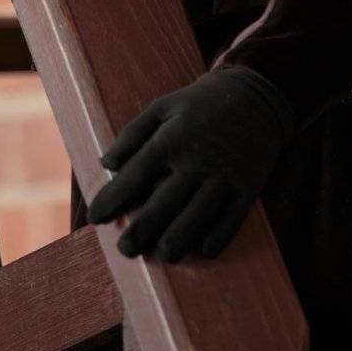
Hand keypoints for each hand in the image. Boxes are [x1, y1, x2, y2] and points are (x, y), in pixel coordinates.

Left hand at [86, 65, 295, 261]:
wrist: (256, 96)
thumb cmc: (201, 103)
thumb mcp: (164, 106)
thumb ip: (133, 134)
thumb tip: (105, 163)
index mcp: (173, 137)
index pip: (136, 174)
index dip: (112, 198)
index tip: (95, 218)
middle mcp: (197, 160)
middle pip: (164, 204)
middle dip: (140, 231)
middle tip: (124, 250)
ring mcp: (224, 176)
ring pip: (196, 218)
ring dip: (176, 241)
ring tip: (163, 254)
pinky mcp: (247, 188)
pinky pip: (230, 221)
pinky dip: (217, 238)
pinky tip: (204, 249)